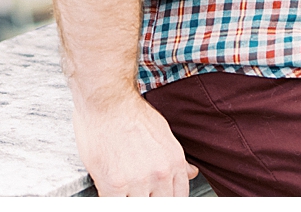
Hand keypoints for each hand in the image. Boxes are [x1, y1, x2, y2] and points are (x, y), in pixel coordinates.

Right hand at [73, 92, 198, 196]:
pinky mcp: (115, 185)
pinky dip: (115, 202)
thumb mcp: (163, 133)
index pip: (179, 197)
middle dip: (150, 201)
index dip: (168, 200)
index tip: (158, 198)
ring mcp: (138, 181)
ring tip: (124, 193)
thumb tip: (192, 173)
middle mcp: (161, 173)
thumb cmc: (131, 113)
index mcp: (174, 161)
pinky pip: (117, 206)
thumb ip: (176, 159)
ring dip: (131, 201)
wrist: (108, 100)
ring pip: (139, 207)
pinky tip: (111, 194)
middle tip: (139, 194)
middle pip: (161, 205)